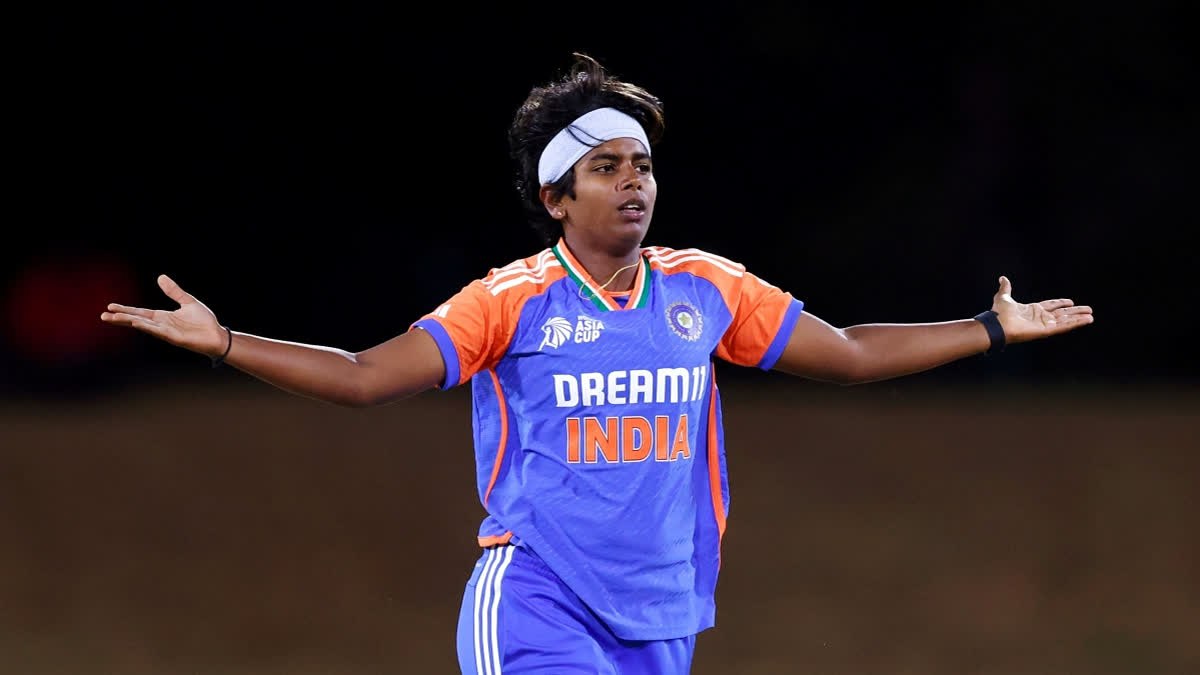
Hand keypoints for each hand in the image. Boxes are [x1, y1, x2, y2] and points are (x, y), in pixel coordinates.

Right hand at [100, 274, 226, 356]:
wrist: (217, 335)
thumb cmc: (204, 322)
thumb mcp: (188, 302)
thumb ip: (174, 291)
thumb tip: (160, 277)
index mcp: (163, 317)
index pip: (140, 313)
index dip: (126, 310)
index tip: (110, 307)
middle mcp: (161, 325)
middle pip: (136, 320)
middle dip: (120, 318)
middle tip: (103, 316)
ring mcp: (166, 332)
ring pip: (143, 325)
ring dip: (128, 322)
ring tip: (112, 319)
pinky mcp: (174, 338)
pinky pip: (157, 331)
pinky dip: (146, 326)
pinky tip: (135, 322)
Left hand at [992, 275, 1093, 344]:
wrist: (997, 324)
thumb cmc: (999, 313)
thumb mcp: (1003, 297)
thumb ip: (1006, 288)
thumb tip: (1002, 278)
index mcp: (1032, 310)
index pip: (1051, 306)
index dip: (1060, 303)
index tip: (1071, 301)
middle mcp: (1040, 318)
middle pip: (1062, 313)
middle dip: (1075, 311)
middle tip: (1088, 310)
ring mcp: (1044, 325)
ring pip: (1066, 320)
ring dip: (1079, 318)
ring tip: (1091, 316)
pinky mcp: (1046, 331)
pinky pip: (1064, 326)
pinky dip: (1076, 323)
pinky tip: (1087, 320)